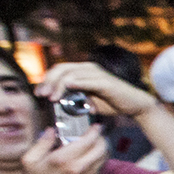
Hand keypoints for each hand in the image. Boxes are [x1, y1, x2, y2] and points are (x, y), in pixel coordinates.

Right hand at [19, 124, 106, 173]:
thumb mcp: (30, 159)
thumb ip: (42, 142)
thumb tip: (51, 130)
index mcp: (64, 158)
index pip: (88, 140)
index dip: (94, 130)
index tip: (95, 126)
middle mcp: (79, 167)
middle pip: (102, 147)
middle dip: (101, 138)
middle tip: (97, 134)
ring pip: (104, 158)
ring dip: (102, 149)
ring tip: (96, 144)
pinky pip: (100, 168)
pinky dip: (99, 160)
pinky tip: (92, 157)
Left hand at [34, 61, 156, 119]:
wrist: (134, 105)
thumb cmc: (112, 102)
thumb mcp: (88, 101)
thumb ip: (74, 98)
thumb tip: (57, 101)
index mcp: (83, 71)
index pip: (59, 70)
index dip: (46, 80)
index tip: (39, 94)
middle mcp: (89, 68)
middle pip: (62, 69)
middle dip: (49, 81)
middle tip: (42, 95)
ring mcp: (98, 73)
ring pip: (72, 74)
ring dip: (59, 85)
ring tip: (52, 97)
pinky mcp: (106, 82)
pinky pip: (89, 80)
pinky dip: (78, 82)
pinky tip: (69, 86)